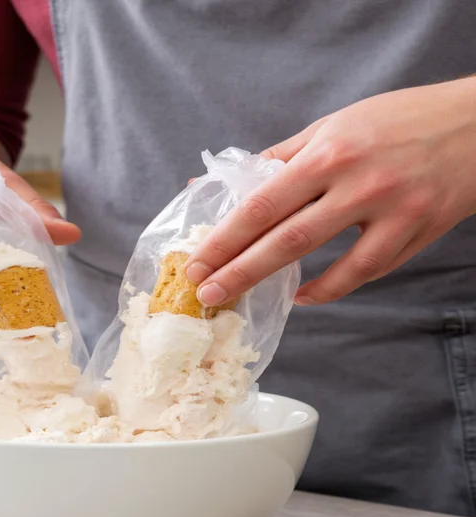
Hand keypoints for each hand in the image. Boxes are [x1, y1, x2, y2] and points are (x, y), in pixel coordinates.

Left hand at [185, 78, 475, 306]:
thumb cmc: (396, 120)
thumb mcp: (332, 126)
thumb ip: (278, 157)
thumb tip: (224, 183)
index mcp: (329, 152)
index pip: (263, 203)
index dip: (225, 237)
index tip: (197, 261)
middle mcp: (358, 183)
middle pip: (286, 239)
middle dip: (239, 271)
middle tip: (205, 293)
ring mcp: (392, 212)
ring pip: (328, 263)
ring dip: (281, 286)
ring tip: (245, 298)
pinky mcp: (417, 232)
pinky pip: (366, 272)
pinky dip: (331, 288)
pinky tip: (303, 294)